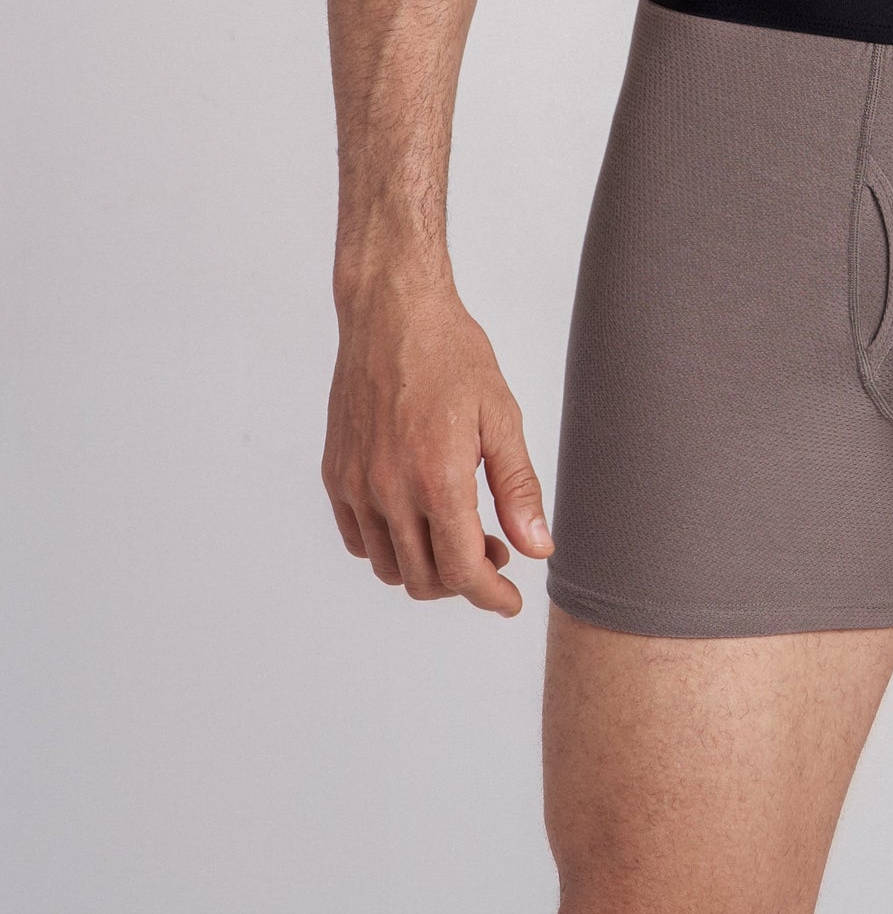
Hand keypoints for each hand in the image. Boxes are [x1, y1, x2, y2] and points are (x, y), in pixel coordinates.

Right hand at [322, 277, 552, 615]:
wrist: (392, 312)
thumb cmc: (452, 355)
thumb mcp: (502, 417)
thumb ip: (518, 489)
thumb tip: (537, 548)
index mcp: (438, 477)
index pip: (461, 571)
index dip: (491, 597)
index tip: (509, 601)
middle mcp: (389, 489)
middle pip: (425, 579)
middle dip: (465, 580)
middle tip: (492, 550)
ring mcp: (355, 484)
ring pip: (389, 567)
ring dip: (426, 566)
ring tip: (458, 530)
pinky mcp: (335, 475)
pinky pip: (359, 539)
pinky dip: (389, 546)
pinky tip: (418, 516)